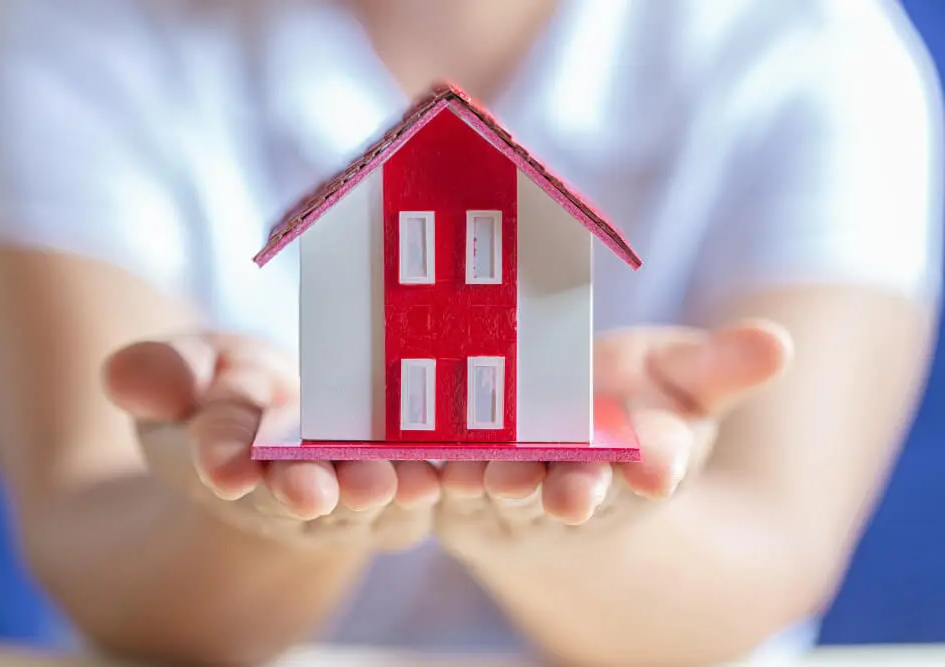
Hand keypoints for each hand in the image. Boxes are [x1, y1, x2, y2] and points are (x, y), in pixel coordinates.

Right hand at [103, 333, 439, 550]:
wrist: (286, 427)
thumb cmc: (230, 392)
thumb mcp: (189, 368)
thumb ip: (163, 374)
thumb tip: (128, 376)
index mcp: (228, 457)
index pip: (221, 460)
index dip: (222, 460)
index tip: (223, 465)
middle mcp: (290, 487)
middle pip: (300, 492)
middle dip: (308, 491)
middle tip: (318, 491)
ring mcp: (351, 489)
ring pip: (370, 498)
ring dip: (386, 492)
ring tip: (403, 484)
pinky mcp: (405, 479)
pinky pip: (426, 480)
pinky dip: (445, 474)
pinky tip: (465, 465)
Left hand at [435, 320, 792, 552]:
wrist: (559, 448)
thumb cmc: (628, 409)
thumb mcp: (677, 380)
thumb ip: (719, 368)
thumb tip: (779, 343)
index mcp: (640, 466)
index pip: (653, 469)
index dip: (655, 467)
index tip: (657, 467)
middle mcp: (578, 491)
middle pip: (576, 495)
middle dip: (574, 495)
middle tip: (570, 494)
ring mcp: (514, 496)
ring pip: (505, 493)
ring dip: (498, 487)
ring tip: (493, 475)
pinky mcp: (458, 489)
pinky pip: (441, 484)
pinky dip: (432, 476)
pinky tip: (421, 462)